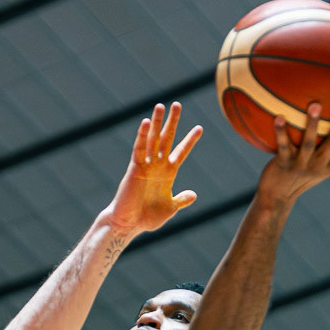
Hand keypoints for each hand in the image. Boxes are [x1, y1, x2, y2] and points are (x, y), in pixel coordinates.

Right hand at [103, 102, 199, 233]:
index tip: (199, 128)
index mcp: (167, 173)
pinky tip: (146, 123)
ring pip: (152, 139)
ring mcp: (146, 165)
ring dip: (156, 123)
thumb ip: (181, 200)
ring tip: (160, 105)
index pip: (181, 152)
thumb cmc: (147, 218)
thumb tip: (194, 195)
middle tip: (177, 104)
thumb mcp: (170, 208)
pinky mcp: (135, 168)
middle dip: (172, 122)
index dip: (190, 140)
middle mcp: (157, 165)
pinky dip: (142, 136)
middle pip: (166, 139)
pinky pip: (139, 149)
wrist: (129, 224)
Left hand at [259, 100, 329, 203]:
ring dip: (313, 124)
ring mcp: (300, 166)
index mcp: (327, 166)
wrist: (276, 198)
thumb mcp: (312, 167)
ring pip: (309, 144)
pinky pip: (283, 146)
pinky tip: (279, 117)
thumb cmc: (294, 176)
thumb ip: (320, 150)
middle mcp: (317, 167)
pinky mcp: (284, 166)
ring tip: (315, 105)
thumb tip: (325, 122)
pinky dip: (281, 131)